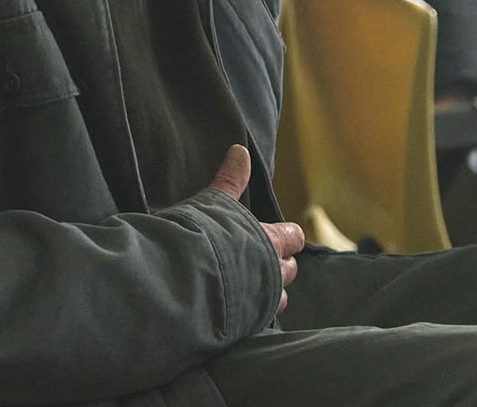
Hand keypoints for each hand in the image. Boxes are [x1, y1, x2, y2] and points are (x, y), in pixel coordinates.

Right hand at [210, 144, 302, 311]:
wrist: (182, 282)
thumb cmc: (200, 237)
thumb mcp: (214, 202)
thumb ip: (230, 179)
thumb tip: (240, 150)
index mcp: (270, 241)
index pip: (294, 237)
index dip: (287, 236)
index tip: (277, 235)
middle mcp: (273, 273)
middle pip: (291, 269)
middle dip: (281, 264)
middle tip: (262, 259)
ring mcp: (262, 303)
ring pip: (279, 298)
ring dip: (270, 292)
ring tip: (252, 287)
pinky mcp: (247, 326)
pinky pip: (259, 320)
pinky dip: (252, 314)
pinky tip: (238, 310)